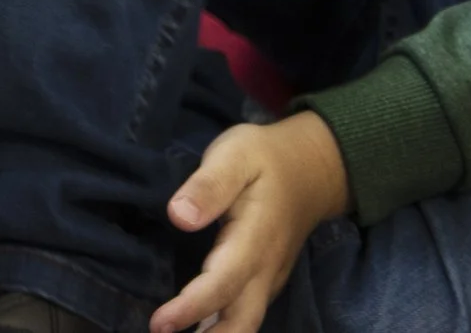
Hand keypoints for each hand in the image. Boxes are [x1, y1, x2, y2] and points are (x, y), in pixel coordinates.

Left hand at [154, 113, 351, 332]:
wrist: (310, 168)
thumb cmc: (265, 158)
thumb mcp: (234, 155)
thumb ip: (208, 186)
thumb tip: (178, 216)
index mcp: (255, 239)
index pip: (222, 283)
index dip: (191, 308)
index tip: (160, 324)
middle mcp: (265, 269)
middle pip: (241, 321)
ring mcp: (269, 278)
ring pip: (246, 323)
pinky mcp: (265, 280)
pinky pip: (247, 314)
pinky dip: (225, 328)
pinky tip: (198, 331)